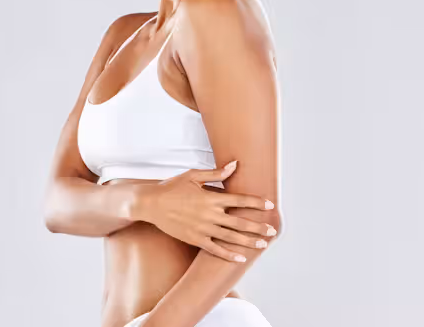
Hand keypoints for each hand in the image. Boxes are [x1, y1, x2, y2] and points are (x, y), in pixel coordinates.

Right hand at [134, 161, 276, 261]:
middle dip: (258, 226)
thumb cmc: (172, 187)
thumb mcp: (193, 176)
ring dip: (249, 241)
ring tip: (263, 244)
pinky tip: (241, 258)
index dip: (256, 202)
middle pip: (240, 222)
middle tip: (272, 230)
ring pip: (231, 237)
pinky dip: (229, 255)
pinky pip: (215, 249)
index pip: (239, 200)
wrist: (151, 204)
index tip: (269, 205)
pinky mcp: (195, 239)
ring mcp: (203, 229)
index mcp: (211, 198)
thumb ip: (216, 173)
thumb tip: (235, 165)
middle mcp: (210, 214)